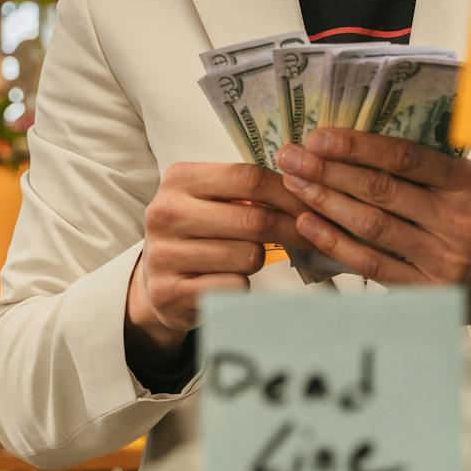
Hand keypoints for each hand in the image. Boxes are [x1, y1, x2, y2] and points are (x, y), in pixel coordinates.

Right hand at [125, 162, 312, 365]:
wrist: (157, 281)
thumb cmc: (198, 233)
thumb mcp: (212, 200)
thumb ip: (249, 191)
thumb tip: (309, 189)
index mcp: (179, 179)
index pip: (248, 178)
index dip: (288, 192)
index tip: (314, 205)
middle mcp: (165, 212)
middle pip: (253, 219)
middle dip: (291, 230)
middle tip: (311, 238)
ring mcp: (163, 254)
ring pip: (249, 256)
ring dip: (259, 259)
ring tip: (243, 258)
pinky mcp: (169, 292)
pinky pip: (235, 286)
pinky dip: (242, 285)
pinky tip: (226, 280)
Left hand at [275, 128, 470, 323]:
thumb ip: (434, 164)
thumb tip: (362, 140)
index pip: (406, 159)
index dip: (358, 146)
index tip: (320, 137)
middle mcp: (460, 222)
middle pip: (381, 191)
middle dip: (329, 171)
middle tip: (291, 156)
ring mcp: (444, 260)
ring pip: (372, 227)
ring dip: (326, 202)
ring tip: (293, 183)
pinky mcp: (428, 291)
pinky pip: (373, 264)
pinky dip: (336, 243)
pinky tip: (308, 223)